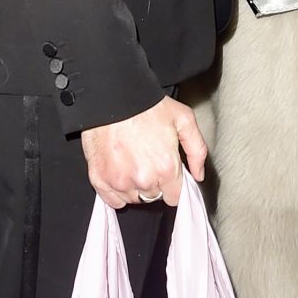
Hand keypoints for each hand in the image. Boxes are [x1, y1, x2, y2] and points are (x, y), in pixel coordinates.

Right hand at [81, 96, 207, 207]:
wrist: (112, 97)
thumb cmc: (146, 106)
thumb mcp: (184, 120)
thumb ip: (198, 150)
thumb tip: (198, 174)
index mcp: (166, 167)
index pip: (175, 197)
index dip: (174, 186)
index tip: (169, 174)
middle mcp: (143, 179)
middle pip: (154, 197)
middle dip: (155, 183)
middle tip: (149, 161)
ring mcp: (119, 181)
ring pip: (134, 198)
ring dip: (135, 187)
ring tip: (133, 163)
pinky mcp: (99, 179)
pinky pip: (112, 200)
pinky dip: (116, 191)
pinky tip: (120, 173)